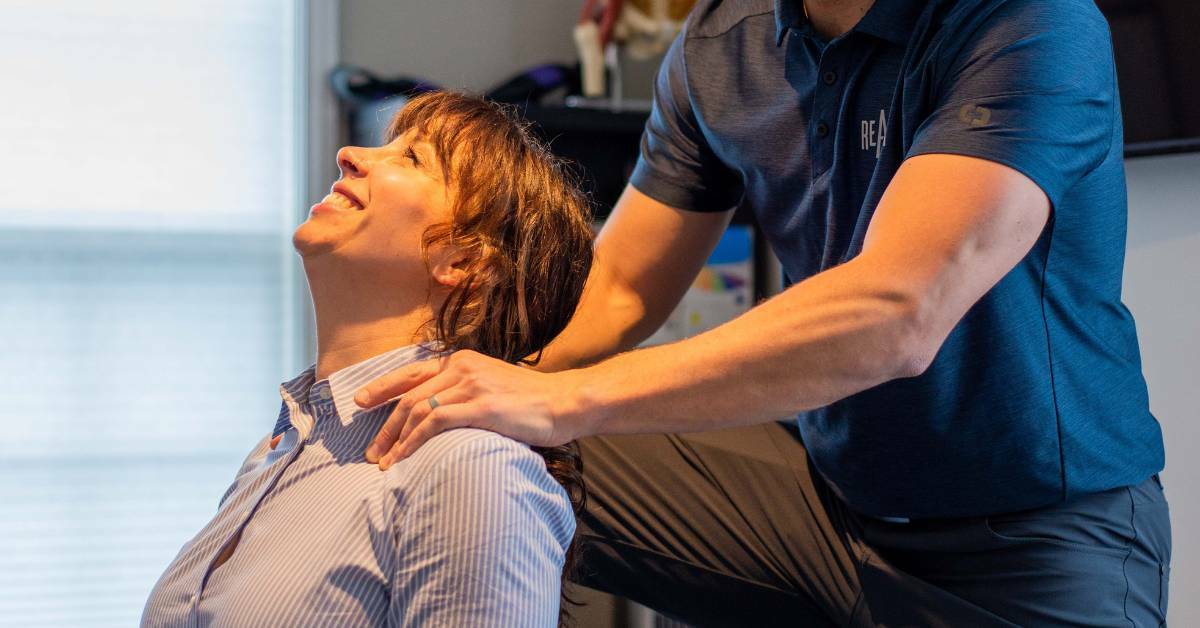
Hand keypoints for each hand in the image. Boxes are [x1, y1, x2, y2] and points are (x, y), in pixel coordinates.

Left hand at [354, 350, 586, 468]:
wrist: (566, 402)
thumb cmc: (533, 402)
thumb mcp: (492, 386)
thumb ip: (465, 393)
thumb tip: (438, 416)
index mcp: (462, 361)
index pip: (411, 373)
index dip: (382, 388)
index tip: (360, 402)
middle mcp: (461, 368)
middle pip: (408, 396)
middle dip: (384, 427)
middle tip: (371, 452)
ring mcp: (471, 385)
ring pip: (416, 410)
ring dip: (396, 440)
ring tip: (385, 464)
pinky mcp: (481, 406)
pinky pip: (435, 423)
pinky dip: (414, 442)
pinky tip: (405, 459)